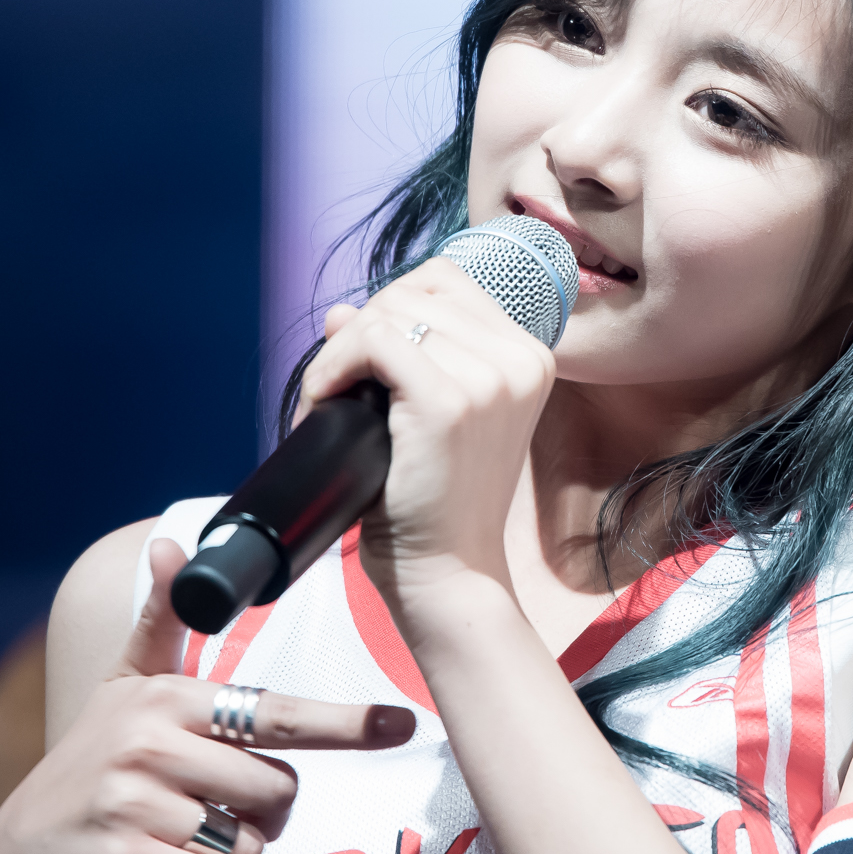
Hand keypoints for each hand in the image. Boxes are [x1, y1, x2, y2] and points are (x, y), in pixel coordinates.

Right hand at [0, 539, 414, 853]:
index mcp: (169, 699)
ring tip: (183, 836)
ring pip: (252, 843)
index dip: (344, 722)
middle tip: (214, 806)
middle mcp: (151, 744)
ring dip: (234, 851)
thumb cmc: (96, 759)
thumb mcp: (126, 687)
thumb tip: (171, 544)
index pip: (276, 713)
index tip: (401, 723)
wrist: (25, 851)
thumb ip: (162, 621)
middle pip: (278, 790)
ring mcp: (135, 804)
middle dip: (264, 810)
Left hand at [296, 257, 554, 597]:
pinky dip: (332, 367)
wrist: (448, 572)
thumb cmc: (437, 502)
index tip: (367, 359)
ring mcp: (490, 378)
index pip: (447, 281)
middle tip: (337, 389)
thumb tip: (340, 310)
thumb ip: (400, 353)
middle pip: (413, 291)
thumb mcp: (431, 414)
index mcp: (529, 357)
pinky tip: (323, 403)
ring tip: (328, 402)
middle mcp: (520, 360)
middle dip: (360, 332)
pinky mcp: (449, 401)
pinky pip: (373, 341)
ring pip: (388, 313)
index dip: (393, 307)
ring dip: (339, 353)